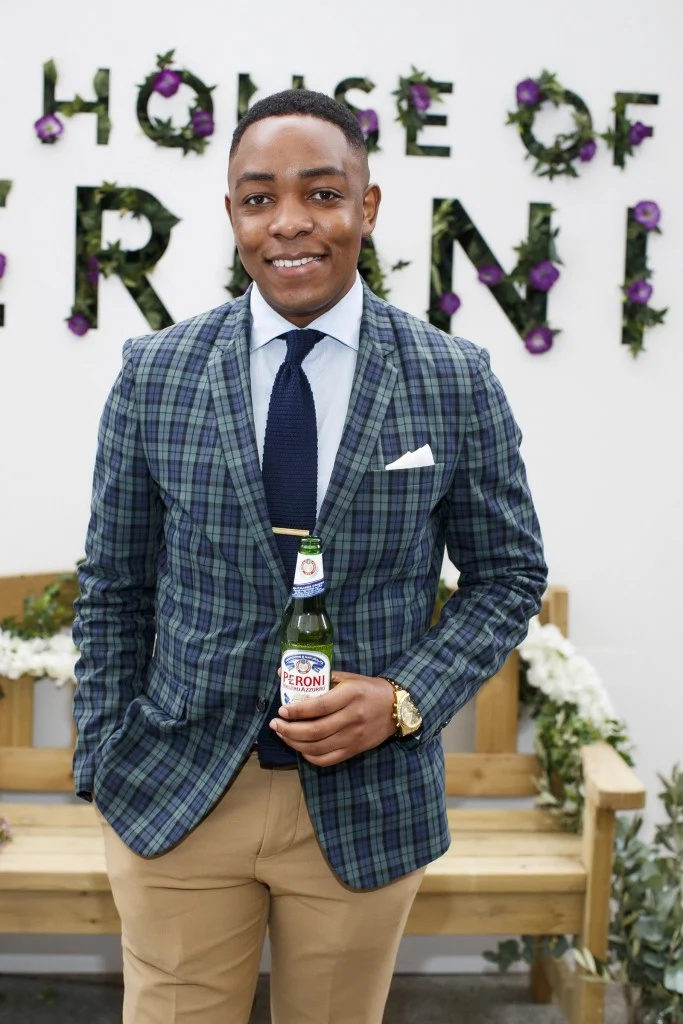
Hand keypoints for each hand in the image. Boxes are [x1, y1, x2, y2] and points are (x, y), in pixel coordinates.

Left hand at [270, 672, 395, 766]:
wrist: (396, 707)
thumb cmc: (368, 689)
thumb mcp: (348, 678)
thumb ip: (321, 678)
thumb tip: (285, 674)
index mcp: (350, 695)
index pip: (319, 706)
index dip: (297, 710)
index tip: (282, 710)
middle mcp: (352, 718)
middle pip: (315, 731)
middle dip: (290, 730)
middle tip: (275, 725)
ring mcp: (354, 737)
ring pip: (318, 748)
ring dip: (295, 743)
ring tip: (283, 735)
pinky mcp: (355, 750)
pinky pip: (328, 759)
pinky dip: (310, 757)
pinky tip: (301, 748)